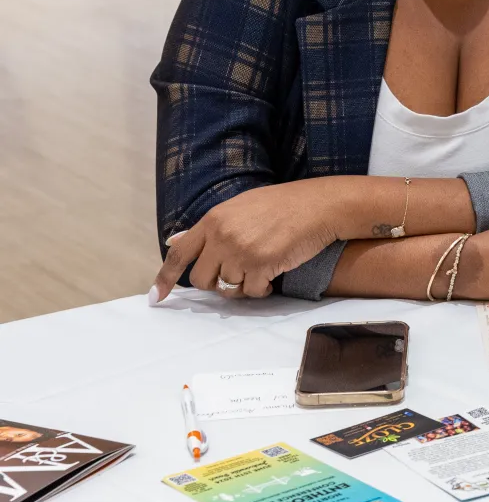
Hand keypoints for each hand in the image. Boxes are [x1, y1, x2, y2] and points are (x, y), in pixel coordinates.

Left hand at [152, 180, 346, 300]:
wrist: (319, 206)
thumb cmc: (284, 204)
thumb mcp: (241, 207)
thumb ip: (210, 227)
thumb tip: (176, 241)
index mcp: (214, 219)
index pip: (179, 253)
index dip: (164, 277)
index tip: (156, 297)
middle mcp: (223, 235)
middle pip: (201, 279)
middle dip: (215, 284)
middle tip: (235, 277)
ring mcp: (241, 251)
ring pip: (227, 288)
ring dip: (243, 286)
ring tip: (260, 273)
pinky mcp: (262, 265)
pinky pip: (251, 292)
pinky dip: (262, 290)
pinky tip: (273, 277)